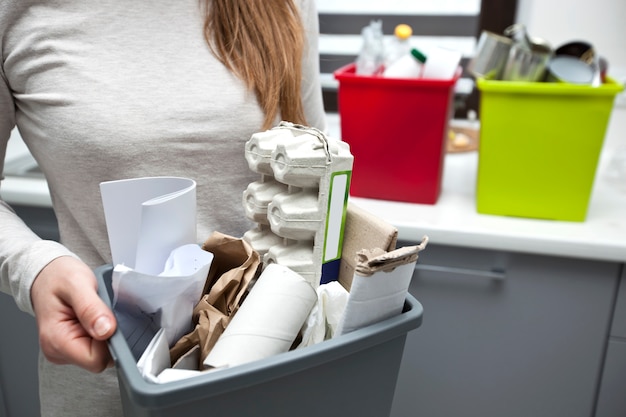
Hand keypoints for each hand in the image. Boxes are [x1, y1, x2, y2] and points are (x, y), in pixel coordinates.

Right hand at [31, 256, 116, 372]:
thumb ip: (91, 309)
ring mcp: (65, 350)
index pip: (96, 360)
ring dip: (105, 333)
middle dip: (108, 336)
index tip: (112, 321)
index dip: (111, 342)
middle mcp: (58, 350)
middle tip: (101, 312)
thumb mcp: (77, 284)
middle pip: (100, 359)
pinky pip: (97, 346)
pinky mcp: (73, 345)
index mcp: (56, 340)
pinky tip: (93, 317)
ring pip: (101, 353)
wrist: (47, 274)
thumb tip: (106, 331)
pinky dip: (100, 332)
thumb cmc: (58, 277)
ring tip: (94, 312)